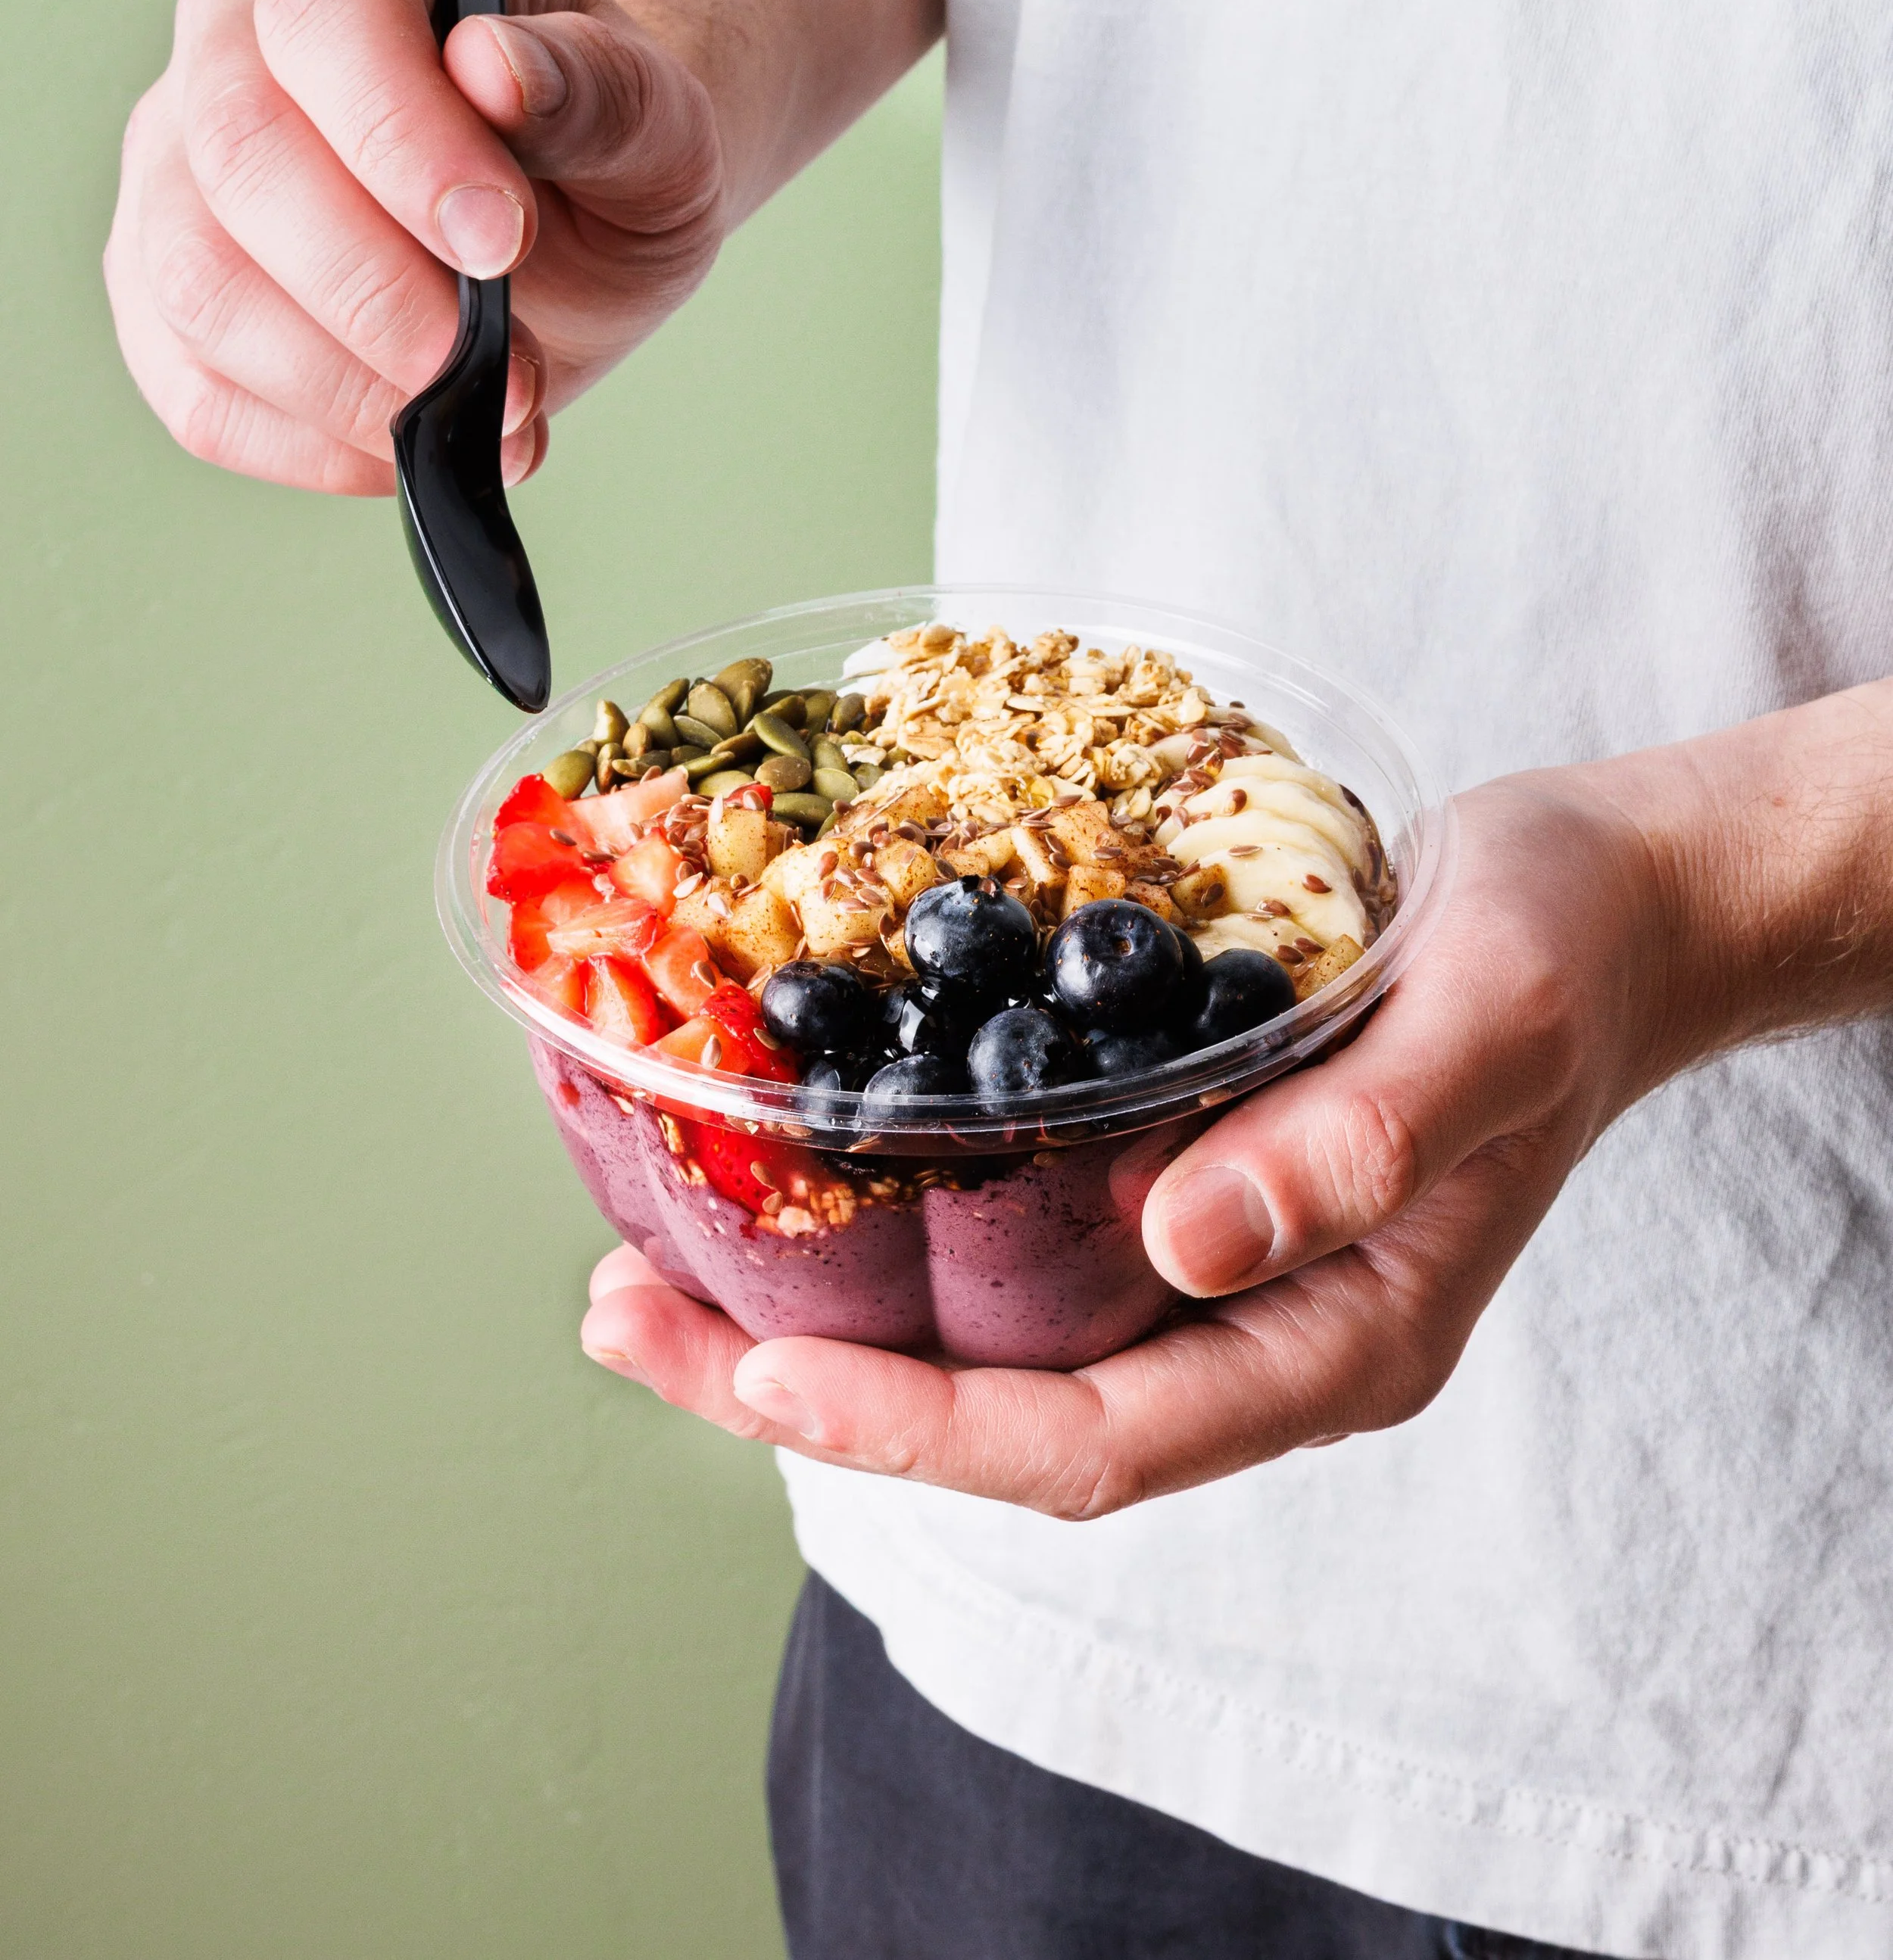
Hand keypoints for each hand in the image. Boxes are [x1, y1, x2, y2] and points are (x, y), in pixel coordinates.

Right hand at [106, 0, 723, 493]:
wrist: (575, 208)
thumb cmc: (606, 139)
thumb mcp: (656, 113)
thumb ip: (595, 88)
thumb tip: (494, 71)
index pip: (323, 5)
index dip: (399, 134)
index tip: (498, 242)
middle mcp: (230, 26)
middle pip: (241, 153)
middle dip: (379, 290)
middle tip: (510, 370)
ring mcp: (177, 157)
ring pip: (196, 281)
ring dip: (348, 383)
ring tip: (490, 415)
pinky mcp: (163, 285)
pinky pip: (193, 388)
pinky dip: (310, 442)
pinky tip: (412, 444)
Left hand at [578, 764, 1697, 1514]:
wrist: (1604, 901)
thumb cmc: (1563, 955)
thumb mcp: (1488, 1025)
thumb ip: (1358, 1143)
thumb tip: (1182, 1247)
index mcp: (1333, 1339)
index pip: (1091, 1440)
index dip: (915, 1428)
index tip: (758, 1382)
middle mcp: (1251, 1325)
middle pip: (998, 1414)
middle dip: (803, 1387)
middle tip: (626, 1317)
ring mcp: (1212, 1258)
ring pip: (987, 1334)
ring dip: (815, 1312)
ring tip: (644, 1263)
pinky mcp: (1180, 1171)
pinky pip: (1013, 1234)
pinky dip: (890, 1215)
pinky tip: (794, 1161)